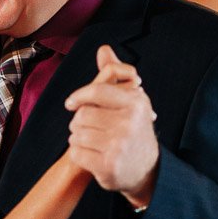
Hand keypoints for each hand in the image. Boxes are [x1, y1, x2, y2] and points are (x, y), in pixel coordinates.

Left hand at [65, 45, 158, 203]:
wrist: (147, 170)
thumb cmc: (133, 128)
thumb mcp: (130, 100)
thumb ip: (115, 74)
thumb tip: (103, 48)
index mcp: (136, 103)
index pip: (97, 91)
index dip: (79, 96)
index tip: (70, 103)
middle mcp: (129, 124)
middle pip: (82, 114)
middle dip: (79, 121)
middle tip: (88, 128)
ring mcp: (119, 146)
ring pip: (76, 134)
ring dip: (77, 138)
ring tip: (90, 141)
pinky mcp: (108, 166)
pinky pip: (76, 153)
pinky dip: (78, 154)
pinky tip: (90, 155)